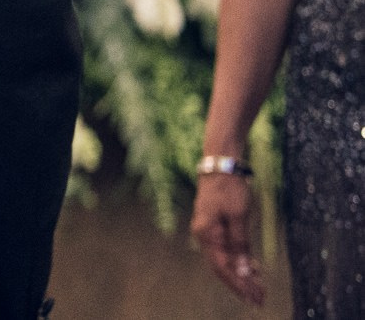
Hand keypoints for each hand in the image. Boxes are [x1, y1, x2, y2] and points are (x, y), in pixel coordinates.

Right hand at [190, 172, 265, 305]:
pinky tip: (252, 267)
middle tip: (259, 298)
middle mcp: (204, 235)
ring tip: (258, 286)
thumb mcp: (239, 216)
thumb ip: (240, 244)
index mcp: (207, 234)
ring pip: (224, 259)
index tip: (254, 297)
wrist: (220, 165)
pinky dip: (238, 260)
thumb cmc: (230, 188)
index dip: (238, 285)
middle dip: (240, 284)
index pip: (222, 268)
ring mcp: (208, 230)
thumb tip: (242, 269)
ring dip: (241, 273)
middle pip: (222, 267)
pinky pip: (226, 249)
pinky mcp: (215, 226)